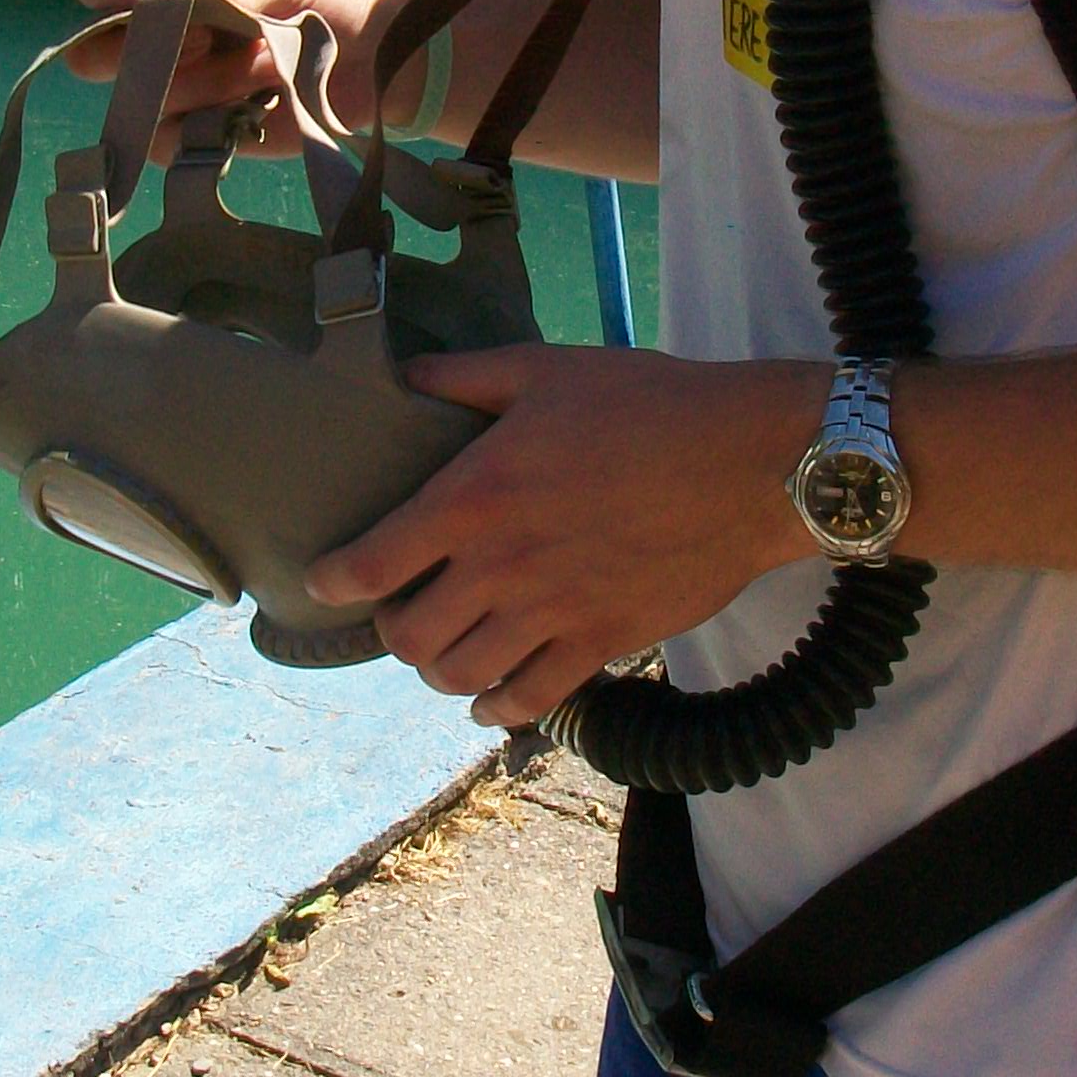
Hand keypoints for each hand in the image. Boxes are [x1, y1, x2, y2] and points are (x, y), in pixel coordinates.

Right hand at [68, 0, 415, 154]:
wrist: (378, 57)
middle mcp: (159, 26)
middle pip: (98, 52)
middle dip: (145, 55)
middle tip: (208, 43)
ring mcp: (175, 83)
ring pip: (137, 102)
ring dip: (195, 91)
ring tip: (258, 71)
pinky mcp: (199, 132)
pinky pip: (169, 144)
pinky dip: (207, 131)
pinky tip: (255, 107)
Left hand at [306, 343, 824, 725]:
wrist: (750, 460)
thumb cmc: (651, 404)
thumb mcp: (548, 369)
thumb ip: (466, 378)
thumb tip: (408, 377)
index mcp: (475, 496)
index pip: (372, 563)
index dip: (335, 580)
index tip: (326, 582)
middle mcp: (502, 566)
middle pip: (410, 636)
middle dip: (395, 628)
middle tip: (405, 607)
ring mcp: (552, 613)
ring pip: (460, 676)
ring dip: (441, 669)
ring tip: (446, 648)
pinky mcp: (602, 643)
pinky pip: (530, 701)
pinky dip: (498, 707)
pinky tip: (491, 697)